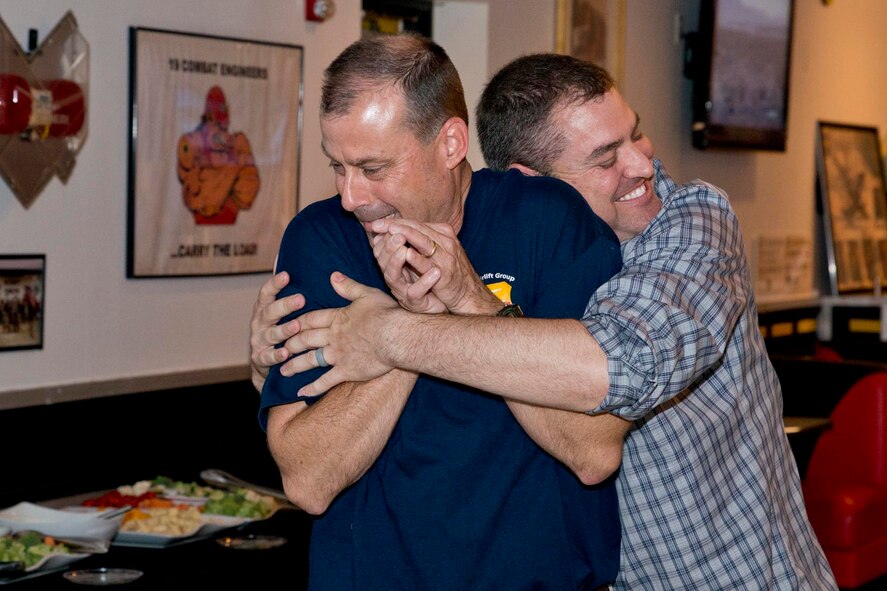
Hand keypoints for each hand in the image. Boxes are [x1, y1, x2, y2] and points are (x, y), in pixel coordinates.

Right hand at [249, 271, 305, 392]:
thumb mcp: (276, 309)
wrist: (264, 361)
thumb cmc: (276, 327)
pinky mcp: (260, 358)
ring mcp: (258, 340)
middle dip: (285, 305)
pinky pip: (268, 357)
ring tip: (296, 326)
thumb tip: (280, 255)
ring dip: (284, 330)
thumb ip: (279, 287)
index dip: (275, 284)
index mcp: (263, 308)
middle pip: (270, 312)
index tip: (287, 275)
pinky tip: (286, 353)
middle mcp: (259, 322)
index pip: (266, 293)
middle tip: (301, 299)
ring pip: (271, 334)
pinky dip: (277, 355)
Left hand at [278, 272, 401, 396]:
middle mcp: (333, 337)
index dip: (296, 323)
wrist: (397, 336)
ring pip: (310, 360)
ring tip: (283, 371)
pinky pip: (325, 382)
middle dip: (290, 344)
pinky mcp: (347, 371)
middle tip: (279, 349)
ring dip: (295, 366)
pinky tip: (302, 393)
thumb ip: (348, 286)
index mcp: (337, 318)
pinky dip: (312, 388)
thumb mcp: (367, 294)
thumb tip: (333, 275)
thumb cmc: (386, 314)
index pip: (310, 320)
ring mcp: (338, 355)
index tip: (286, 326)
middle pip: (305, 340)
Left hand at [370, 219, 501, 315]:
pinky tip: (405, 253)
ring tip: (391, 231)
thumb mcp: (437, 251)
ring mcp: (446, 255)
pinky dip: (418, 258)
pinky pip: (429, 263)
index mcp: (443, 232)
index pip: (415, 223)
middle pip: (417, 228)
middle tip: (376, 225)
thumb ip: (421, 241)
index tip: (376, 223)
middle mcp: (446, 240)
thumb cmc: (449, 272)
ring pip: (423, 241)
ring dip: (406, 234)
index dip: (395, 222)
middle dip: (395, 226)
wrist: (468, 294)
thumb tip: (396, 231)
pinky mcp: (446, 272)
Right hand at [371, 231, 445, 313]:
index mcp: (393, 265)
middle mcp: (395, 278)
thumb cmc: (428, 279)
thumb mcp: (417, 258)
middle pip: (384, 261)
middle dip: (390, 247)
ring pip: (393, 276)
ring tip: (407, 251)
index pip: (380, 249)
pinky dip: (425, 282)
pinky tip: (435, 272)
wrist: (444, 303)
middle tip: (399, 235)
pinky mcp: (416, 303)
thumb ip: (408, 243)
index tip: (390, 225)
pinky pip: (416, 292)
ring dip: (398, 262)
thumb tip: (397, 223)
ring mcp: (403, 291)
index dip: (384, 237)